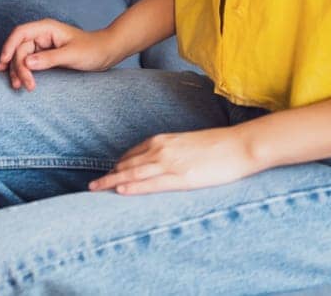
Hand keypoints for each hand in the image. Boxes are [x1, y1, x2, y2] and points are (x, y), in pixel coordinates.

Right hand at [0, 18, 118, 89]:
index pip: (20, 33)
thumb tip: (26, 63)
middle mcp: (41, 35)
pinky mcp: (44, 56)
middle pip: (20, 48)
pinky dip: (21, 70)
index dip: (8, 46)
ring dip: (17, 71)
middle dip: (17, 66)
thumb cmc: (92, 49)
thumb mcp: (72, 55)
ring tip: (19, 86)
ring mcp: (42, 45)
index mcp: (46, 28)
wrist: (106, 53)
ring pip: (22, 57)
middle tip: (22, 85)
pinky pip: (28, 62)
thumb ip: (49, 59)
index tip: (3, 62)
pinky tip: (13, 77)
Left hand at [88, 126, 260, 194]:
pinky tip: (120, 191)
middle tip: (91, 185)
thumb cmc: (218, 146)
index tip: (107, 173)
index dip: (118, 165)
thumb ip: (172, 152)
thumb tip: (165, 162)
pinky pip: (152, 183)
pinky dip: (133, 186)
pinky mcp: (181, 178)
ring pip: (133, 173)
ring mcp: (170, 163)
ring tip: (95, 190)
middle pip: (127, 164)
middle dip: (108, 175)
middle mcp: (161, 149)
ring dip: (112, 181)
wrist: (239, 145)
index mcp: (163, 140)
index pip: (132, 154)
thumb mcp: (188, 145)